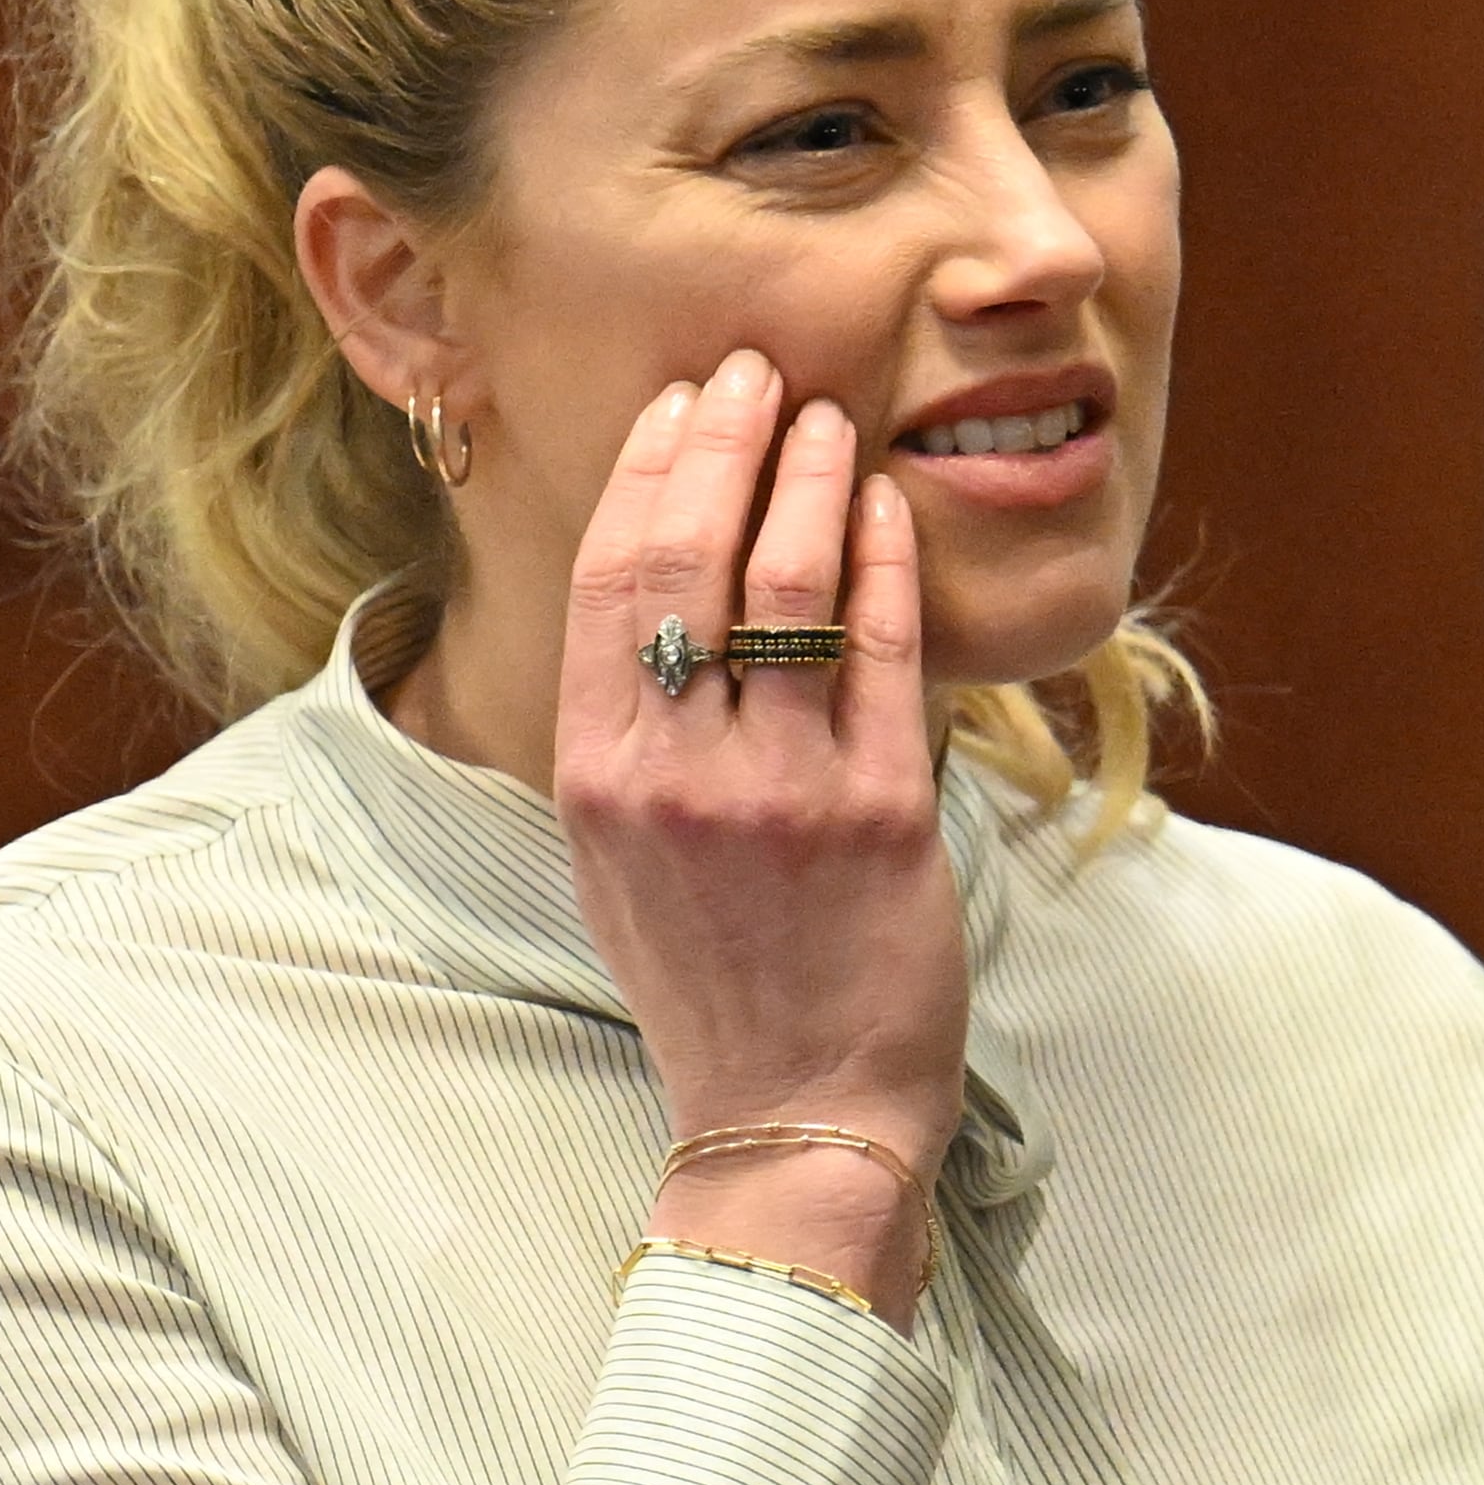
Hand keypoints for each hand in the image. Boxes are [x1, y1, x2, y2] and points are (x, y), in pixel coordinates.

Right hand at [554, 347, 960, 1325]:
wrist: (795, 1112)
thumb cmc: (715, 980)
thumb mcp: (623, 856)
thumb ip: (635, 732)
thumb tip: (666, 592)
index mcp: (595, 776)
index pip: (609, 582)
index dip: (647, 474)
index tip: (679, 404)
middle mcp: (674, 774)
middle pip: (688, 560)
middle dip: (724, 443)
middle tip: (756, 371)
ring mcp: (778, 791)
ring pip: (787, 588)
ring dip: (811, 480)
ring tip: (830, 418)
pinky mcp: (881, 813)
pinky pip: (880, 655)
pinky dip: (883, 564)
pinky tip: (889, 509)